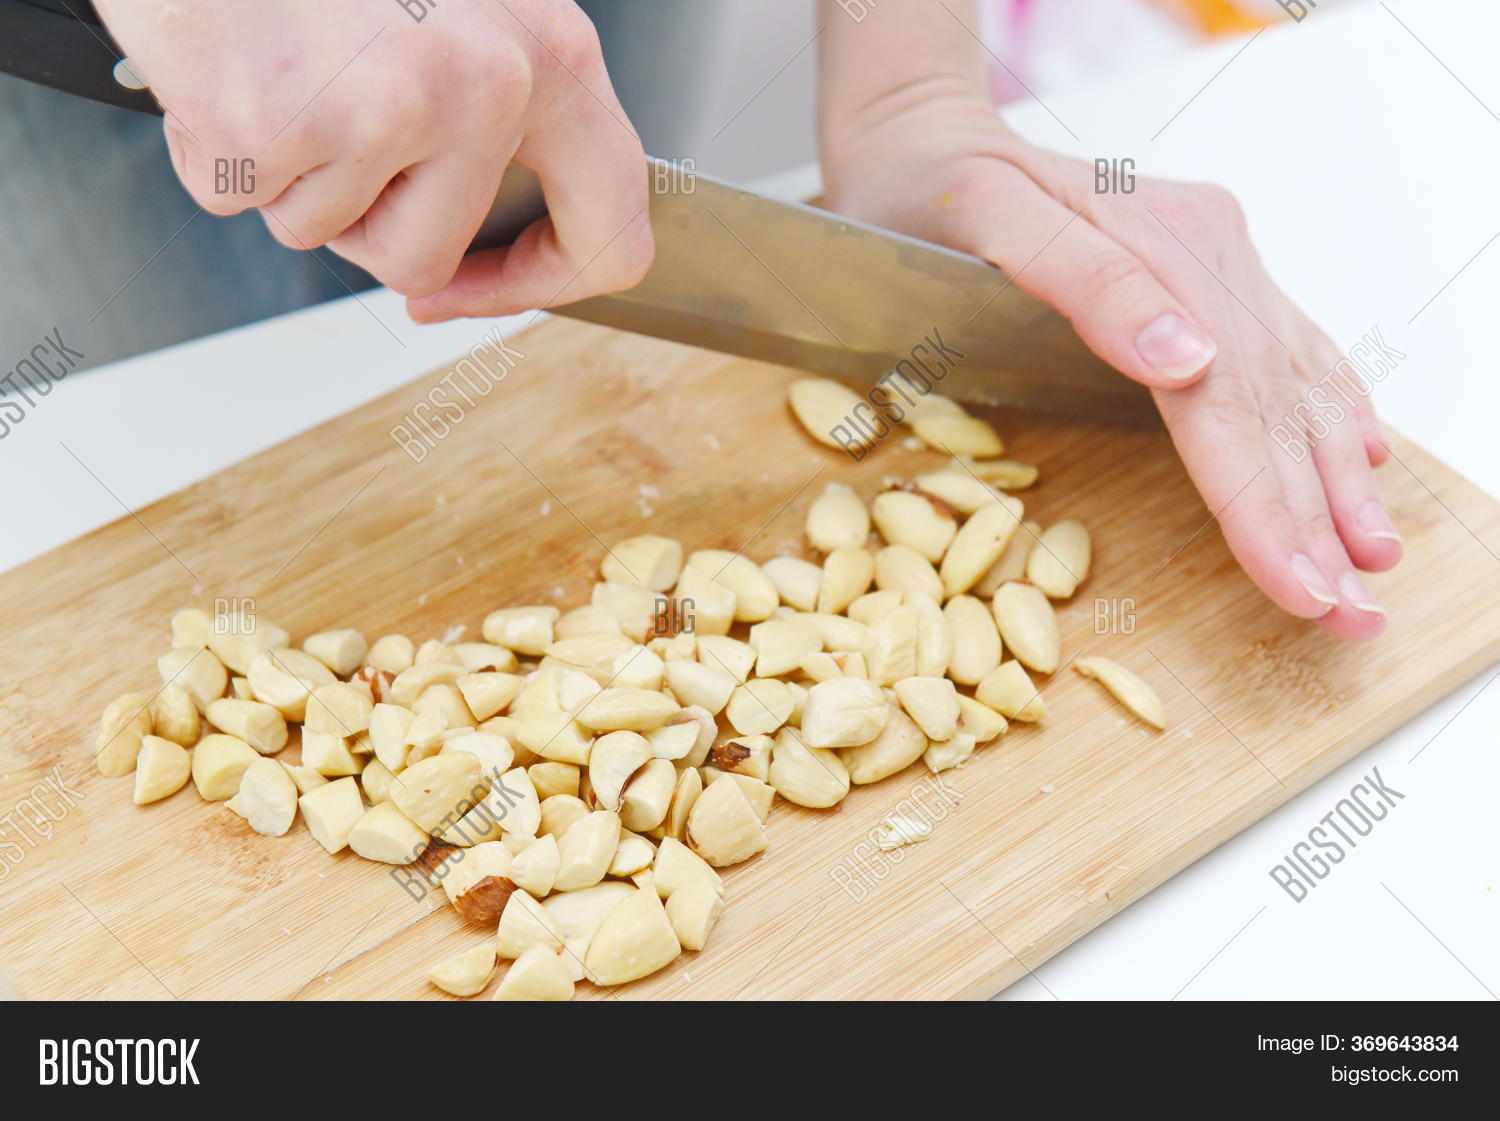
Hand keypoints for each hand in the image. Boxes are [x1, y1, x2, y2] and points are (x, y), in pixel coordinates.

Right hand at [96, 0, 651, 310]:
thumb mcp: (462, 5)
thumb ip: (506, 102)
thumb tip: (498, 219)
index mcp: (550, 51)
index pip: (610, 223)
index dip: (538, 280)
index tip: (481, 285)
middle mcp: (486, 83)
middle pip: (427, 254)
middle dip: (364, 227)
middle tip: (327, 156)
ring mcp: (382, 108)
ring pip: (328, 231)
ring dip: (287, 177)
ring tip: (279, 70)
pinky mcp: (278, 126)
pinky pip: (240, 198)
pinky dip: (217, 151)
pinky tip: (228, 67)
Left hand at [821, 90, 1397, 639]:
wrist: (918, 136)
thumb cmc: (919, 199)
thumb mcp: (986, 221)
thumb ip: (1090, 284)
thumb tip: (1192, 361)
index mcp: (1156, 248)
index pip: (1224, 405)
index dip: (1266, 507)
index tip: (1304, 589)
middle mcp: (1204, 251)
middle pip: (1270, 403)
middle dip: (1315, 516)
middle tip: (1354, 611)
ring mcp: (1213, 255)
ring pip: (1293, 378)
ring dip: (1336, 474)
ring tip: (1374, 554)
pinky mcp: (1206, 261)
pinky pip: (1286, 340)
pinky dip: (1328, 403)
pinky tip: (1359, 451)